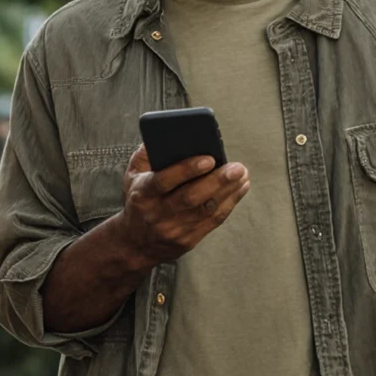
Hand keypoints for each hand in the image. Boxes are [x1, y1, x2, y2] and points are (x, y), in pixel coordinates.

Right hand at [118, 145, 250, 266]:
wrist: (136, 243)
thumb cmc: (139, 200)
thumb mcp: (132, 176)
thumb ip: (146, 154)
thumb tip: (167, 133)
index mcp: (142, 193)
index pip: (164, 180)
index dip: (187, 170)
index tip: (209, 159)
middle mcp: (157, 213)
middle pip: (191, 197)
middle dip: (217, 181)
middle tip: (237, 167)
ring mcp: (174, 229)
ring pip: (206, 209)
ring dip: (229, 191)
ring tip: (242, 174)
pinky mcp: (189, 240)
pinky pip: (213, 221)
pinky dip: (230, 203)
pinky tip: (240, 189)